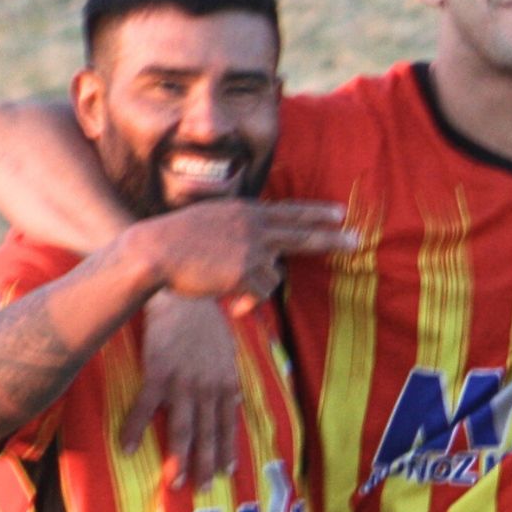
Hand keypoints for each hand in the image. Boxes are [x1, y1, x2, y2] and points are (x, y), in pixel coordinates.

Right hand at [122, 199, 356, 307]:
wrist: (153, 251)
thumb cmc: (175, 241)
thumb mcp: (211, 222)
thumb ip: (238, 231)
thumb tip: (262, 259)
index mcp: (245, 210)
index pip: (290, 211)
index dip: (316, 213)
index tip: (341, 212)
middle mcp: (254, 225)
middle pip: (303, 234)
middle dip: (333, 239)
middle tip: (358, 240)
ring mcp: (251, 248)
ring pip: (273, 276)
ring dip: (254, 286)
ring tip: (225, 282)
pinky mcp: (245, 271)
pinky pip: (259, 293)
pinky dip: (246, 301)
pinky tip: (226, 297)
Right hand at [122, 293, 244, 486]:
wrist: (182, 296)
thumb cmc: (205, 321)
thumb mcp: (228, 351)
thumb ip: (230, 380)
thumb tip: (237, 402)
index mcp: (226, 383)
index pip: (228, 425)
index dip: (227, 450)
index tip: (227, 473)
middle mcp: (208, 388)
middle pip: (208, 434)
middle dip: (206, 465)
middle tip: (203, 489)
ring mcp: (183, 383)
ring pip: (183, 429)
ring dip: (179, 459)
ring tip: (176, 483)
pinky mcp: (157, 373)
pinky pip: (144, 408)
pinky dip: (135, 430)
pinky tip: (127, 449)